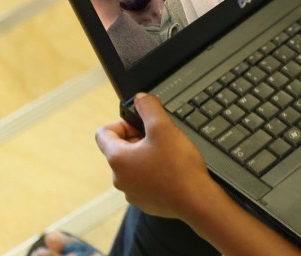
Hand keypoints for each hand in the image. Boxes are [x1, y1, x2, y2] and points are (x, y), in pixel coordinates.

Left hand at [96, 93, 213, 219]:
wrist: (197, 200)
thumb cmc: (179, 167)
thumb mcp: (164, 127)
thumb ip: (149, 107)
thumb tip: (140, 99)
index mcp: (117, 159)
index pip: (103, 133)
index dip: (122, 123)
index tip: (140, 123)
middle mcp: (119, 178)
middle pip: (120, 149)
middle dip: (138, 138)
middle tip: (160, 136)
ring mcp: (131, 192)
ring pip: (133, 166)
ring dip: (146, 156)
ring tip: (168, 154)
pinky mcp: (145, 201)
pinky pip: (144, 181)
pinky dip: (154, 173)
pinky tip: (172, 170)